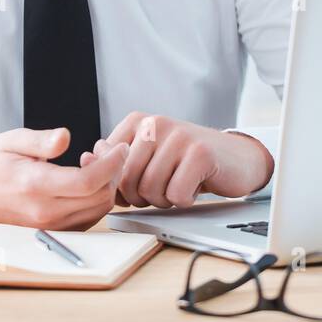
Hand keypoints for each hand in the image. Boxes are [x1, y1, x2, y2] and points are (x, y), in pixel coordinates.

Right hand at [0, 126, 129, 229]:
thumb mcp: (12, 141)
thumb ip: (40, 141)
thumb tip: (64, 137)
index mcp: (36, 186)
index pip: (87, 182)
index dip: (112, 163)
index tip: (119, 147)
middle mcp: (45, 211)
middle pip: (99, 198)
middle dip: (113, 171)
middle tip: (106, 149)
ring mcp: (50, 225)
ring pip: (98, 211)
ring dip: (106, 185)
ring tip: (94, 161)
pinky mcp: (53, 230)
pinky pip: (88, 219)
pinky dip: (96, 198)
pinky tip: (86, 179)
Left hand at [81, 112, 273, 208]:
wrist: (235, 158)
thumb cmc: (187, 161)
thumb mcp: (148, 156)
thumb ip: (116, 160)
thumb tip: (86, 159)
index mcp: (138, 121)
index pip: (109, 168)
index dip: (122, 187)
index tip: (142, 182)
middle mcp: (156, 123)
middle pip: (128, 182)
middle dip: (143, 197)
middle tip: (163, 187)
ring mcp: (179, 135)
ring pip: (151, 190)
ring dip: (165, 199)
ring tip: (179, 184)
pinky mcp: (200, 153)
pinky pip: (177, 195)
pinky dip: (185, 200)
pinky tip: (195, 185)